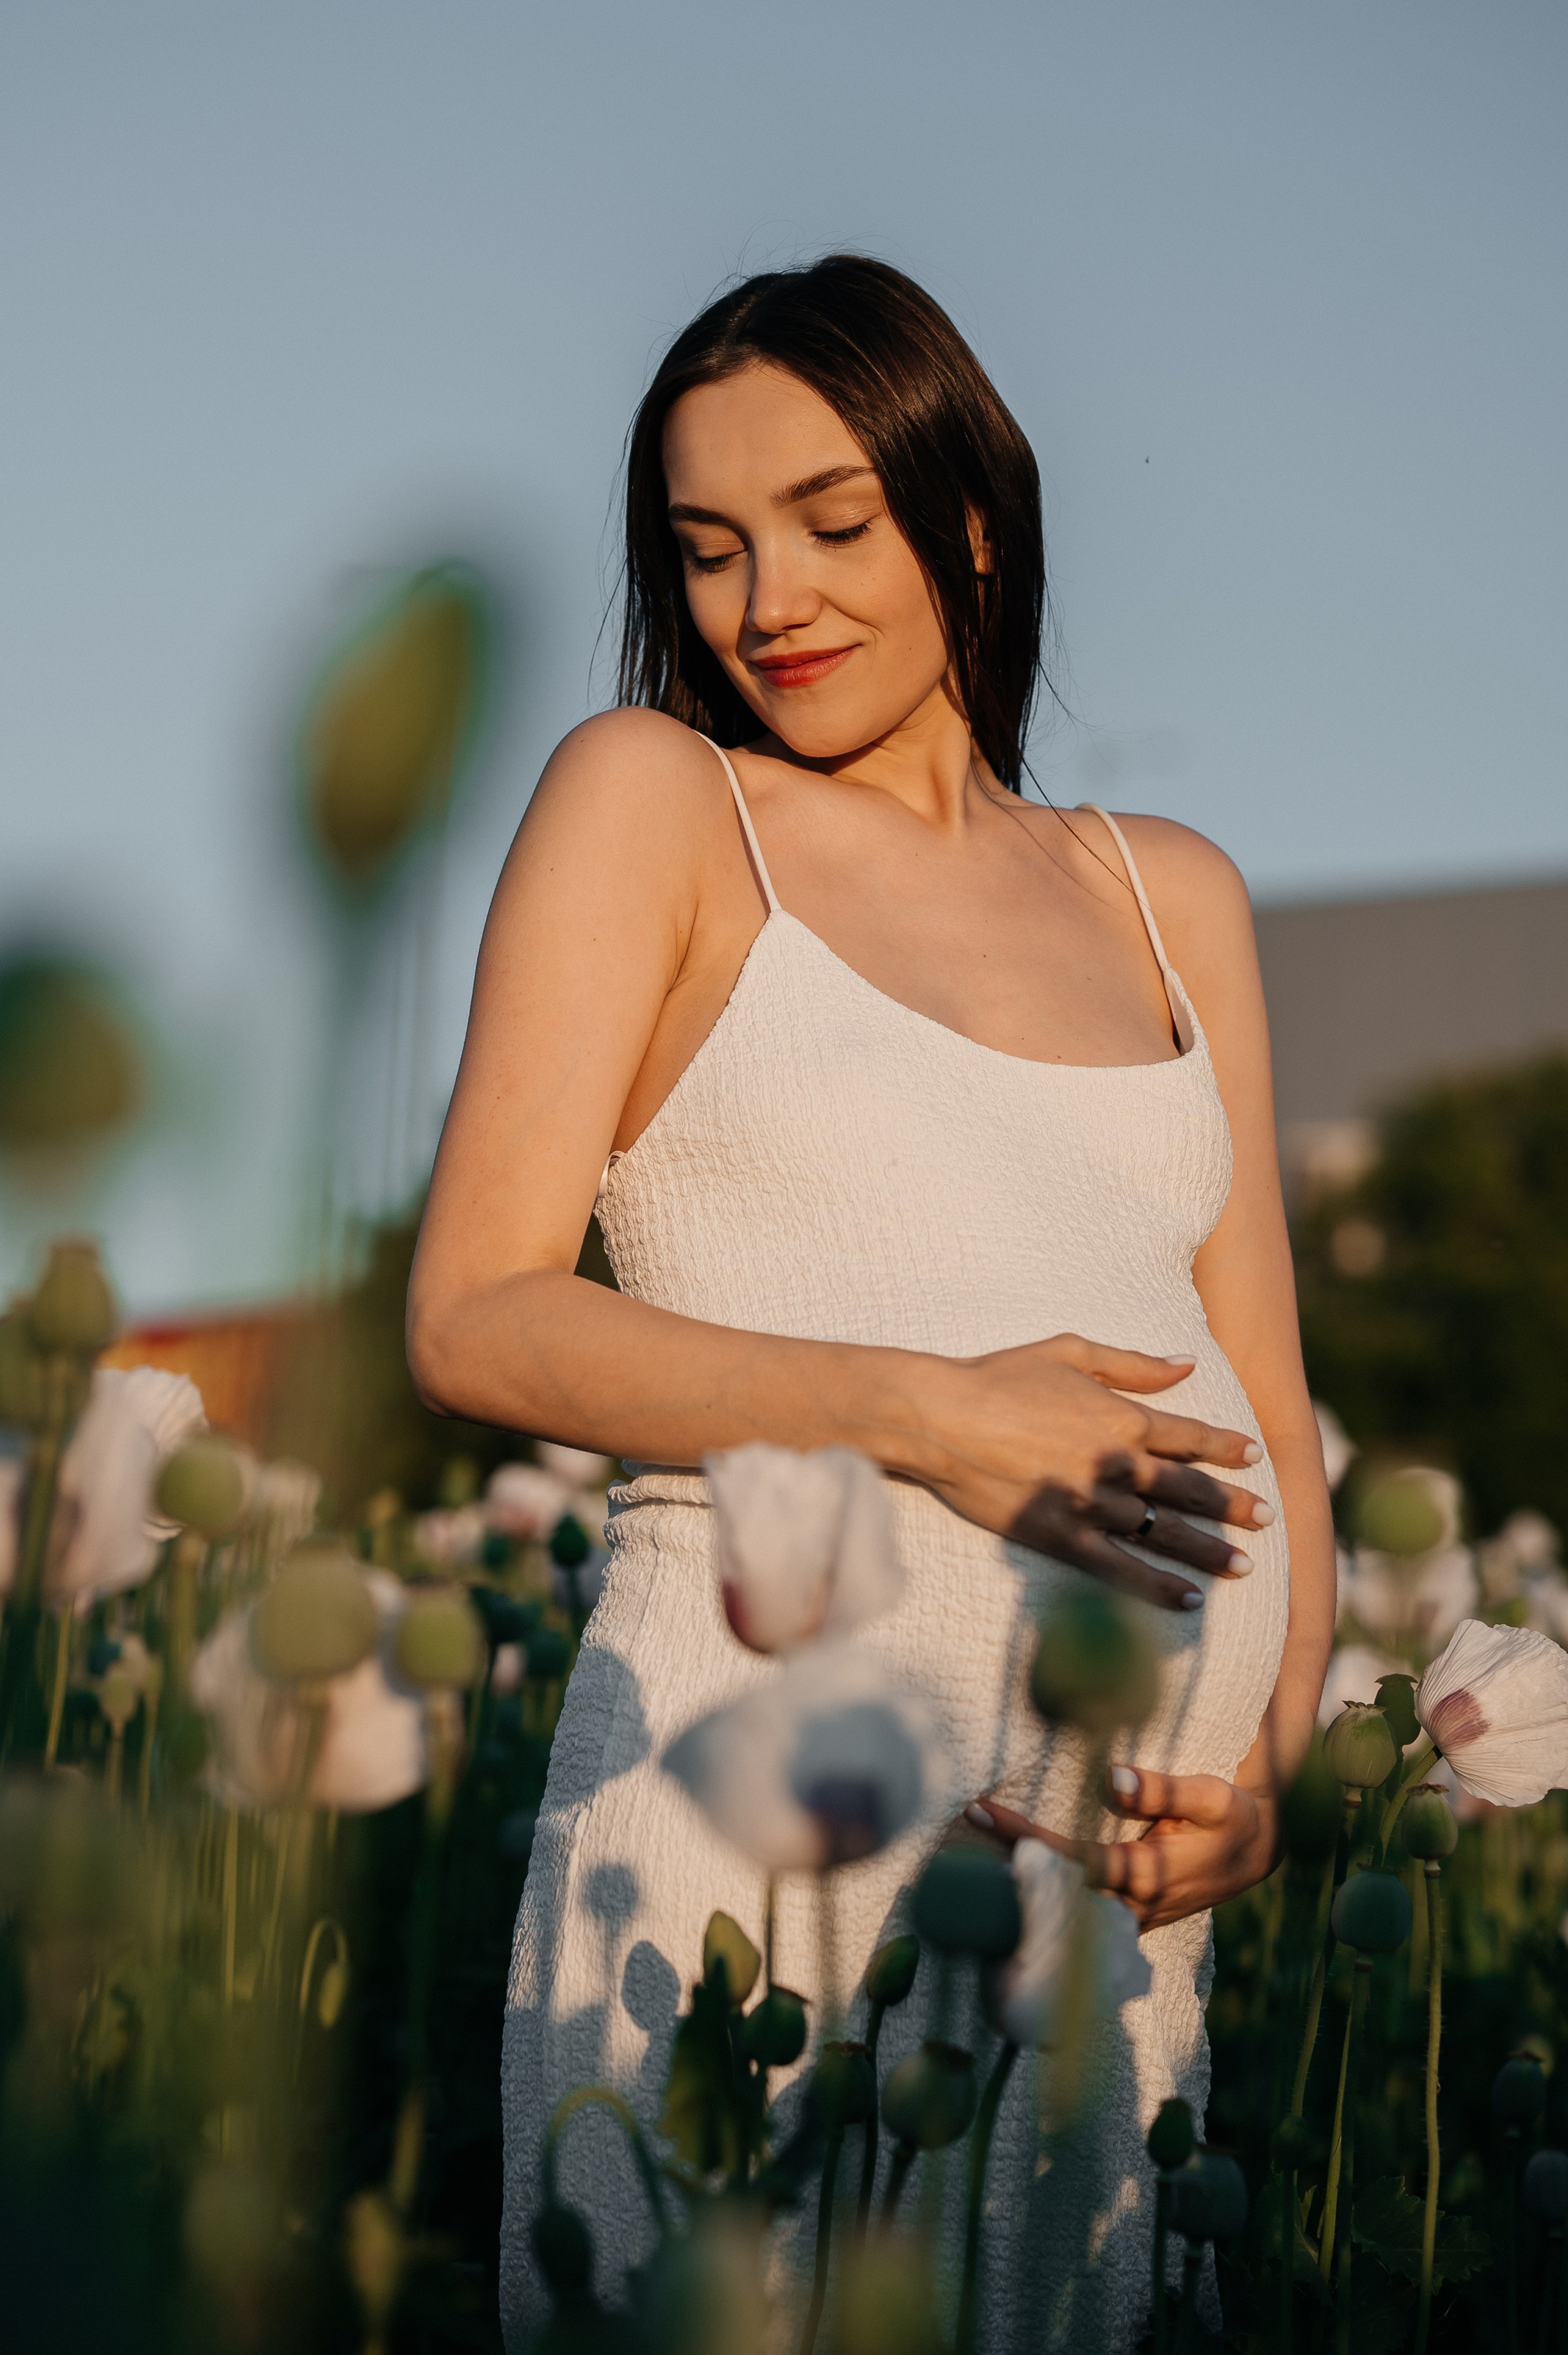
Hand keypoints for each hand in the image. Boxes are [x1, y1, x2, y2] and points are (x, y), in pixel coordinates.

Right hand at [917, 1332, 1273, 1611]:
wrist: (942, 1419)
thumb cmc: (998, 1377)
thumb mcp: (1068, 1350)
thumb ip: (1131, 1362)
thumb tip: (1187, 1363)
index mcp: (1121, 1416)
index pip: (1190, 1437)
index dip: (1226, 1447)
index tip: (1255, 1457)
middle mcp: (1117, 1463)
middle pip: (1189, 1490)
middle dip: (1233, 1505)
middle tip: (1268, 1518)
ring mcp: (1092, 1504)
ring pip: (1164, 1532)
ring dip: (1209, 1550)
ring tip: (1244, 1565)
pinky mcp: (1063, 1536)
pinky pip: (1120, 1568)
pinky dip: (1157, 1586)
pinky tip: (1188, 1598)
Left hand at [968, 1767, 1278, 1931]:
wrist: (1256, 1853)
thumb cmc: (1232, 1818)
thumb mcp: (1212, 1797)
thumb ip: (1161, 1790)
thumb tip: (1107, 1777)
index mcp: (1147, 1874)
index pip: (1071, 1860)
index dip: (1025, 1839)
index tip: (983, 1809)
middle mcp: (1129, 1905)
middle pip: (1052, 1891)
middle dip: (1002, 1861)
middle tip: (955, 1825)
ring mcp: (1125, 1918)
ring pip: (1060, 1909)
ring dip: (1014, 1881)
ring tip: (962, 1847)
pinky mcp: (1124, 1917)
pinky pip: (1074, 1912)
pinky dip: (1039, 1893)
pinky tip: (1001, 1874)